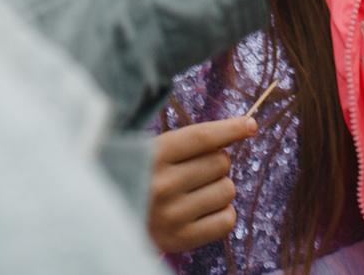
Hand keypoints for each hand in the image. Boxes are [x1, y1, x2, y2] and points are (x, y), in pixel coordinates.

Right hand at [148, 115, 253, 252]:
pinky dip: (223, 212)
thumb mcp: (155, 151)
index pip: (203, 137)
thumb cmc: (145, 177)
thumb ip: (192, 141)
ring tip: (197, 191)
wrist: (112, 219)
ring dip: (220, 187)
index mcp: (154, 156)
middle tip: (197, 170)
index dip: (231, 129)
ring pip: (228, 189)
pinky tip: (204, 210)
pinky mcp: (181, 239)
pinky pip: (227, 220)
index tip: (251, 124)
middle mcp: (163, 185)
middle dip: (217, 162)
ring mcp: (172, 214)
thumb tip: (246, 127)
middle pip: (220, 162)